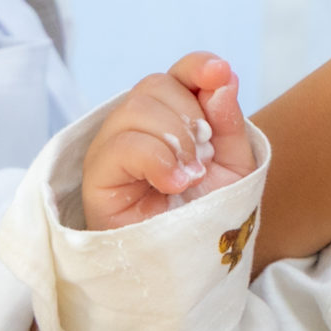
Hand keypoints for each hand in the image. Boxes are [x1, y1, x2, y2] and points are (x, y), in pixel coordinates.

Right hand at [81, 53, 256, 230]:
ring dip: (175, 139)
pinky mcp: (97, 176)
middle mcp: (135, 125)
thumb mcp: (233, 166)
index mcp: (170, 115)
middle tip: (204, 157)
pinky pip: (121, 145)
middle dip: (190, 116)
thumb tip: (222, 79)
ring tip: (191, 177)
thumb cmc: (208, 214)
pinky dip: (156, 159)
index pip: (178, 73)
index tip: (219, 73)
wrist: (189, 264)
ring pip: (136, 108)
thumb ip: (228, 122)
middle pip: (154, 85)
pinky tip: (174, 184)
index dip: (198, 66)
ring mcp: (112, 148)